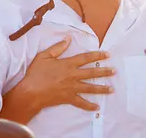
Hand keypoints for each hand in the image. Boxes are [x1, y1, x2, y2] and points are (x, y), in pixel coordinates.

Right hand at [0, 35, 114, 122]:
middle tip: (114, 71)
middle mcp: (72, 75)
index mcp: (68, 64)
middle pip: (91, 72)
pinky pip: (81, 102)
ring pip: (90, 88)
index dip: (97, 55)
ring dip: (102, 88)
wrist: (30, 92)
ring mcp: (71, 88)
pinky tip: (97, 107)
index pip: (86, 58)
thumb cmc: (35, 73)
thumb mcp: (44, 56)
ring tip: (112, 89)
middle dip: (104, 71)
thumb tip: (68, 39)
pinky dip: (89, 105)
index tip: (107, 54)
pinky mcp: (68, 98)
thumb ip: (57, 47)